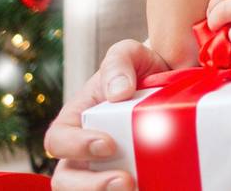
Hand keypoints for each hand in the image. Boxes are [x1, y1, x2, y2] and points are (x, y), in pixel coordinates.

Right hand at [45, 38, 171, 190]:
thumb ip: (118, 62)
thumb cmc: (141, 67)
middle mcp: (83, 150)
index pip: (58, 141)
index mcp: (75, 120)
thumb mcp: (129, 53)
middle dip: (90, 187)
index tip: (108, 144)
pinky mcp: (129, 178)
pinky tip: (154, 187)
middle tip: (125, 181)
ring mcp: (103, 169)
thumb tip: (118, 92)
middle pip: (66, 180)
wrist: (172, 82)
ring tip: (136, 187)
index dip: (76, 147)